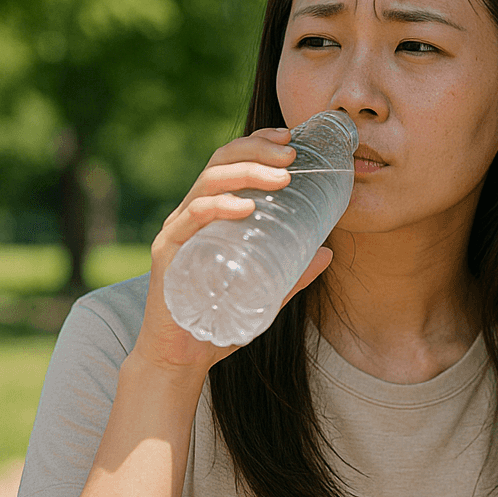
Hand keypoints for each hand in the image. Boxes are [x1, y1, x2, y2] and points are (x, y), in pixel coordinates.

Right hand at [135, 128, 332, 373]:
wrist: (182, 358)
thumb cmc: (220, 319)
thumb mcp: (268, 290)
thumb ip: (294, 273)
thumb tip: (329, 252)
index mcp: (213, 214)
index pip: (231, 163)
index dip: (258, 143)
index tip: (291, 138)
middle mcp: (193, 215)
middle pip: (220, 162)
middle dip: (257, 150)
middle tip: (292, 154)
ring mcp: (178, 231)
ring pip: (209, 184)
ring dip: (247, 173)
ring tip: (282, 176)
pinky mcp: (168, 254)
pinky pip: (192, 219)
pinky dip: (220, 207)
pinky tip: (246, 207)